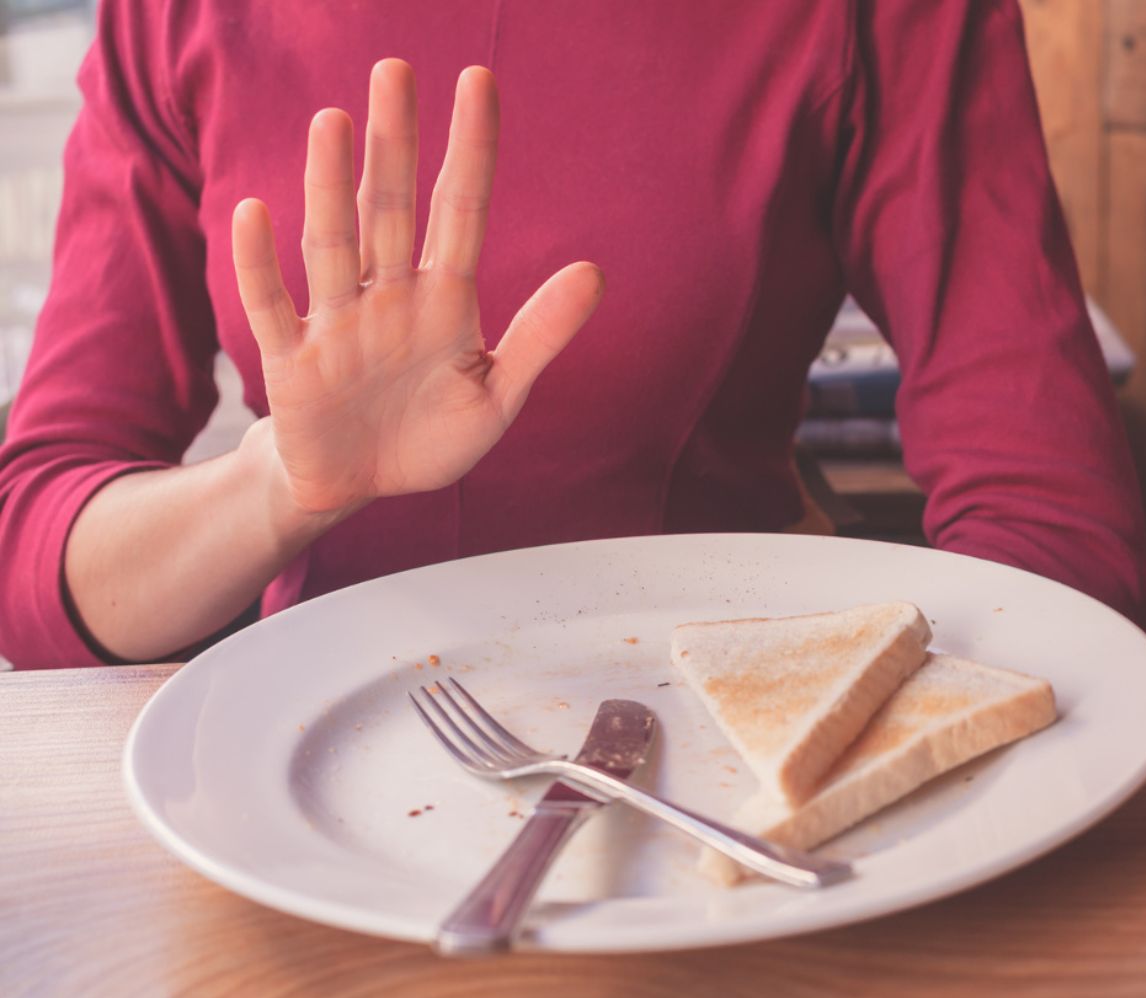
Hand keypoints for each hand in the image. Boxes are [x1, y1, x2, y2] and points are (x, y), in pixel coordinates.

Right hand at [229, 59, 602, 516]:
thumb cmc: (432, 434)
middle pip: (392, 209)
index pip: (462, 210)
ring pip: (333, 245)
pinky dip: (260, 265)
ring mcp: (337, 324)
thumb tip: (595, 271)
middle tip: (396, 70)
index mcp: (445, 300)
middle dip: (394, 144)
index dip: (472, 150)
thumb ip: (541, 335)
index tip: (478, 81)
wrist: (362, 485)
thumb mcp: (497, 392)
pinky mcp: (291, 362)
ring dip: (331, 187)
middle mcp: (389, 297)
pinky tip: (257, 212)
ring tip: (333, 122)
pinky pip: (272, 307)